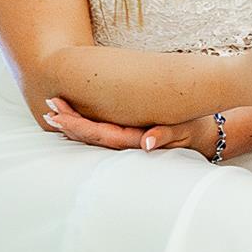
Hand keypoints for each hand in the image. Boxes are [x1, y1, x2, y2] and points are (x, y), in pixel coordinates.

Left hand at [42, 98, 216, 156]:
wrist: (204, 137)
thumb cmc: (193, 129)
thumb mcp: (183, 131)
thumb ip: (166, 135)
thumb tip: (147, 144)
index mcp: (135, 140)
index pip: (98, 134)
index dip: (76, 124)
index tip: (57, 113)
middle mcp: (127, 142)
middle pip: (90, 135)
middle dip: (67, 122)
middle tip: (48, 106)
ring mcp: (127, 140)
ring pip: (93, 134)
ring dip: (72, 124)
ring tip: (52, 111)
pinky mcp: (129, 134)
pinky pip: (101, 130)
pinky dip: (84, 124)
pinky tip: (71, 118)